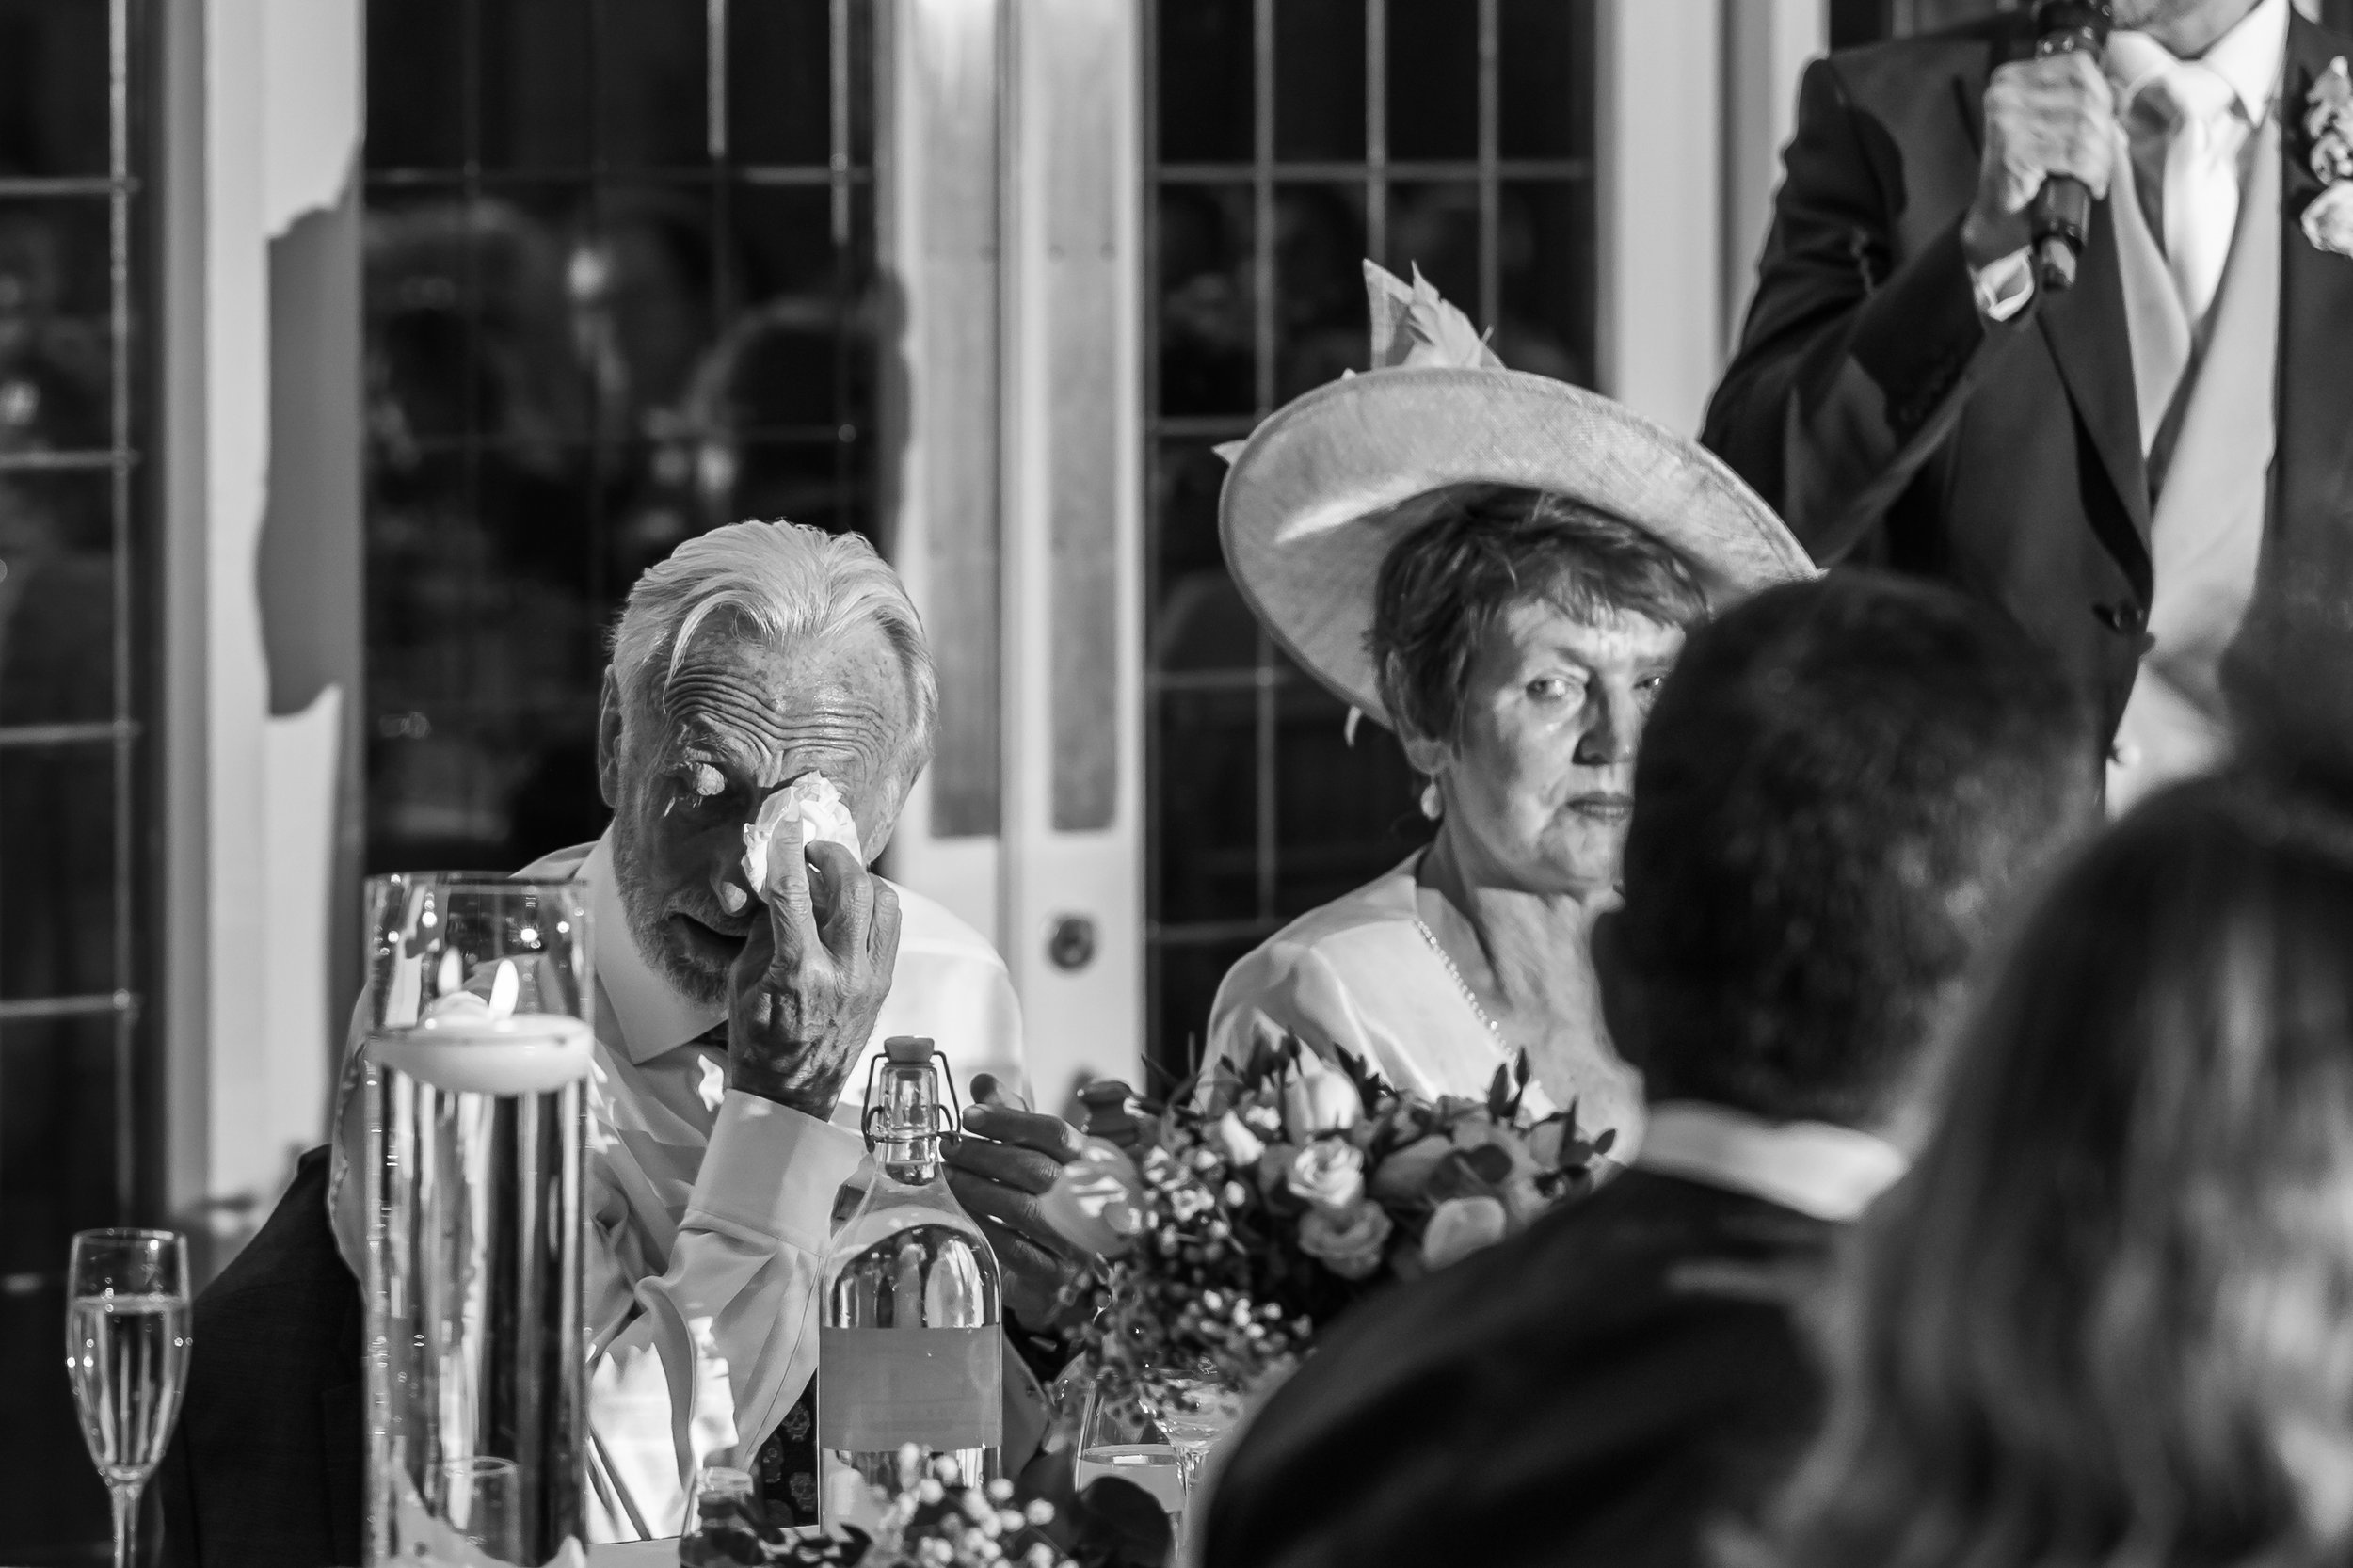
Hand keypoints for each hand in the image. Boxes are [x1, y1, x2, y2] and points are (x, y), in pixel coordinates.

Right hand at [727, 836, 900, 1116]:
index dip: (788, 849)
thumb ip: (765, 928)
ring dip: (860, 878)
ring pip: (884, 902)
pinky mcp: (885, 984)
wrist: (791, 1094)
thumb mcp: (743, 981)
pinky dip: (873, 905)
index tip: (785, 824)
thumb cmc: (757, 1039)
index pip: (795, 892)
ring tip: (834, 876)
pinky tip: (849, 906)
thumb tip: (779, 882)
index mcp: (800, 972)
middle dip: (832, 855)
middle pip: (853, 887)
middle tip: (812, 850)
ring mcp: (871, 978)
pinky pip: (890, 927)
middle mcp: (844, 972)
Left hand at [945, 1077, 1093, 1331]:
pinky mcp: (1055, 1273)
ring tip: (946, 1176)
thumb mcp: (1030, 1153)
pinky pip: (1013, 1248)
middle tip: (948, 1146)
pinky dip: (982, 1227)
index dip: (1009, 1120)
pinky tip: (958, 1214)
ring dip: (976, 1190)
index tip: (968, 1115)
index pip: (1052, 1132)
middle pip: (1034, 1168)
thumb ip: (1011, 1117)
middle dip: (984, 1155)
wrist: (1054, 1269)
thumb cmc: (1040, 1198)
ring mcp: (1074, 1240)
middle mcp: (1087, 1199)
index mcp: (1087, 1161)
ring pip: (1021, 1209)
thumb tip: (982, 1082)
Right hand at [1965, 49, 2115, 268]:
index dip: (2102, 93)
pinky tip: (2088, 184)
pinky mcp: (2016, 154)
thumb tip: (2121, 93)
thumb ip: (2085, 101)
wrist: (1996, 221)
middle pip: (2087, 99)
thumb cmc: (2026, 173)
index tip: (2103, 120)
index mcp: (2012, 80)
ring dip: (2100, 158)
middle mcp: (2006, 96)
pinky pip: (2077, 156)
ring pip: (2085, 128)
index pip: (2078, 67)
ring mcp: (2008, 124)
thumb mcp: (2053, 125)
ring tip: (2093, 174)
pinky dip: (2092, 174)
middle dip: (2103, 133)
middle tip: (2099, 158)